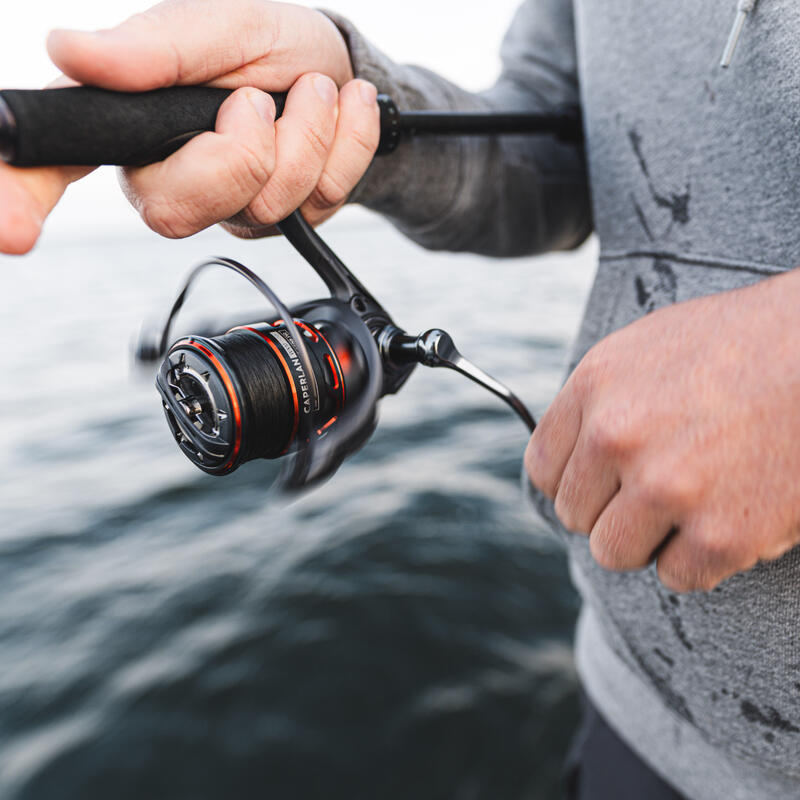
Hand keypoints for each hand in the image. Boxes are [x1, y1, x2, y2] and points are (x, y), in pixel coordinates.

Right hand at [0, 0, 380, 254]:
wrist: (339, 68)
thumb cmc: (267, 45)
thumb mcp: (217, 24)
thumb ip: (153, 46)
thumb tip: (68, 49)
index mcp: (130, 127)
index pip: (55, 167)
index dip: (23, 197)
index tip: (11, 230)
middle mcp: (170, 178)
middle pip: (178, 208)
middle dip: (242, 148)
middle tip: (260, 100)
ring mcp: (228, 209)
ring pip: (263, 204)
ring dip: (306, 133)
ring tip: (308, 92)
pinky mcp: (284, 224)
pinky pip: (320, 200)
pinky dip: (347, 145)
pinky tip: (340, 113)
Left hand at [525, 268, 799, 592]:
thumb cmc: (740, 345)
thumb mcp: (644, 350)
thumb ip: (594, 403)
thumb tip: (566, 459)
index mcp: (594, 387)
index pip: (543, 468)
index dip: (572, 481)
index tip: (600, 483)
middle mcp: (618, 437)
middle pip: (576, 515)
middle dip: (612, 508)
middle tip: (659, 486)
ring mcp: (667, 487)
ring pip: (614, 552)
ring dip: (649, 538)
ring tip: (691, 502)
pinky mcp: (721, 534)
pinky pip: (677, 576)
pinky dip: (702, 558)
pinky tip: (729, 515)